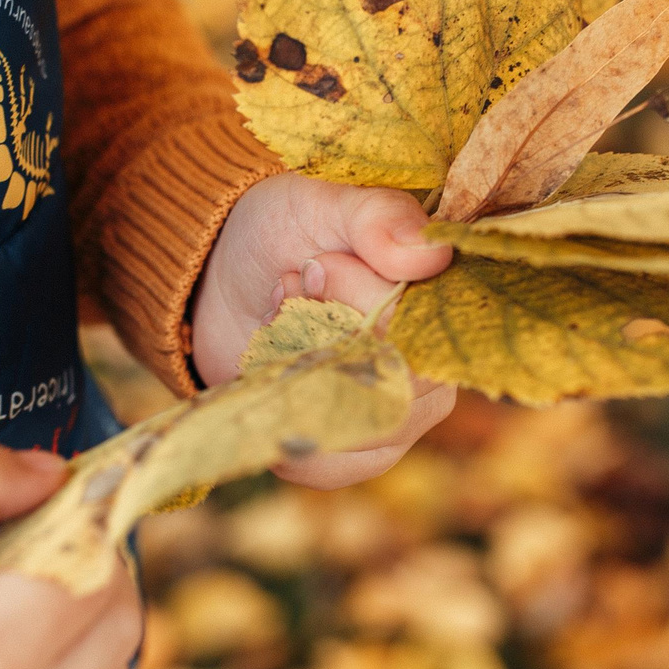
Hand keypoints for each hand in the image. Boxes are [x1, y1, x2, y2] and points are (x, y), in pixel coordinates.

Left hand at [190, 173, 456, 488]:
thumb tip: (432, 254)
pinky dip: (291, 433)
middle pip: (393, 387)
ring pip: (362, 430)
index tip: (312, 264)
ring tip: (275, 330)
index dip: (358, 301)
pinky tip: (271, 385)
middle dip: (320, 340)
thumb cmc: (285, 230)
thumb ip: (377, 217)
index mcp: (443, 303)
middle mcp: (437, 366)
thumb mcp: (323, 202)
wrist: (225, 275)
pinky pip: (337, 467)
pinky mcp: (360, 451)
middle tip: (287, 290)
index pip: (418, 329)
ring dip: (301, 381)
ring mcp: (403, 415)